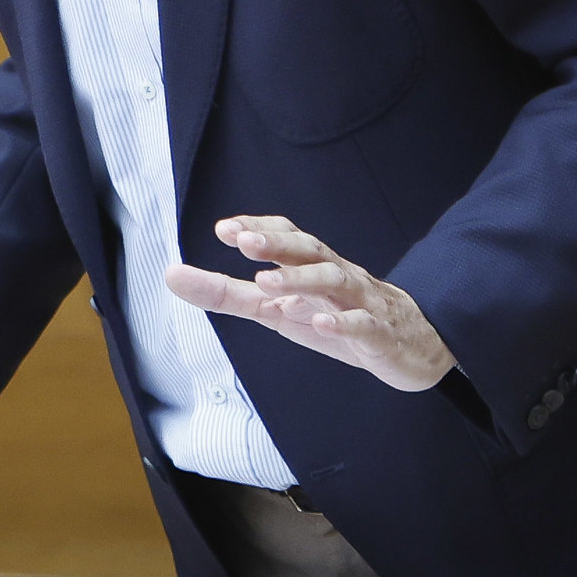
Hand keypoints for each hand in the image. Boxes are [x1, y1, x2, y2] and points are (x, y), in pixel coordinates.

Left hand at [165, 215, 456, 391]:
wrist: (407, 347)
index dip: (257, 230)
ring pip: (333, 280)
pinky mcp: (380, 333)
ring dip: (300, 279)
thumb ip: (224, 292)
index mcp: (309, 265)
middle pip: (308, 250)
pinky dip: (342, 321)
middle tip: (242, 241)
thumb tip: (170, 274)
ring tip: (266, 282)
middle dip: (276, 243)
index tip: (224, 229)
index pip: (286, 237)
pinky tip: (320, 323)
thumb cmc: (331, 316)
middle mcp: (335, 274)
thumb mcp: (273, 307)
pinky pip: (363, 324)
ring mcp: (360, 300)